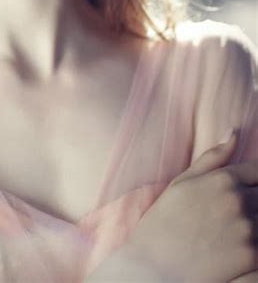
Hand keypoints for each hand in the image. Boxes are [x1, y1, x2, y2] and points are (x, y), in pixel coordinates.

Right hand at [125, 130, 257, 282]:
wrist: (154, 268)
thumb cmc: (163, 224)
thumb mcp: (182, 183)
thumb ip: (212, 157)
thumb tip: (233, 132)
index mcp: (222, 179)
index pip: (257, 170)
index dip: (254, 179)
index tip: (246, 189)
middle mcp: (238, 200)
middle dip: (254, 199)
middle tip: (232, 213)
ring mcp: (248, 229)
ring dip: (255, 218)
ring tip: (233, 228)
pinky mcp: (253, 256)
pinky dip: (255, 239)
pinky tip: (238, 245)